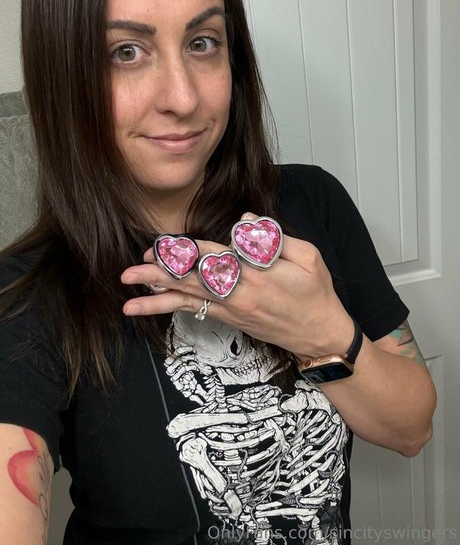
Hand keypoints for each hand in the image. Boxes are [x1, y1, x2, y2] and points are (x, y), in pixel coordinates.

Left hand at [120, 214, 354, 357]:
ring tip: (129, 301)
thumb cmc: (317, 294)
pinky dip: (174, 308)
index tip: (159, 247)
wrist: (320, 336)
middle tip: (128, 274)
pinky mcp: (231, 320)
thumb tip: (243, 221)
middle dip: (158, 276)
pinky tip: (155, 306)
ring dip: (157, 299)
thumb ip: (275, 237)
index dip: (184, 251)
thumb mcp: (309, 257)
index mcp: (257, 274)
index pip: (213, 257)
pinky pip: (197, 312)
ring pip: (188, 301)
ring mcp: (232, 310)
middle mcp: (238, 294)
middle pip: (191, 281)